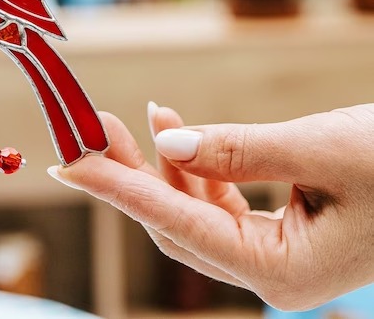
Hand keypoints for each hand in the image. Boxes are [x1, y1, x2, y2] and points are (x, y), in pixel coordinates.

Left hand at [49, 104, 373, 310]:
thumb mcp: (319, 149)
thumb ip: (238, 149)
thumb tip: (165, 142)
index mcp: (282, 273)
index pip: (177, 226)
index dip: (119, 191)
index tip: (70, 164)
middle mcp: (271, 276)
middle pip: (175, 223)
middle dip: (130, 174)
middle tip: (89, 127)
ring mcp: (274, 256)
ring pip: (191, 211)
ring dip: (160, 162)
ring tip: (134, 114)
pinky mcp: (278, 232)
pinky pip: (217, 201)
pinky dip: (193, 164)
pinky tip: (173, 126)